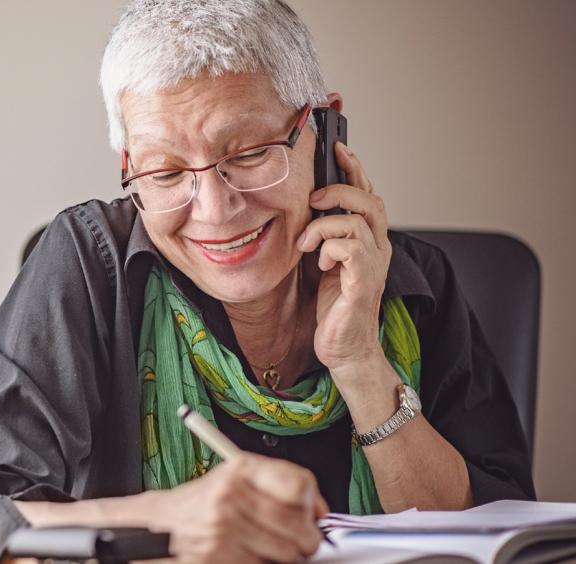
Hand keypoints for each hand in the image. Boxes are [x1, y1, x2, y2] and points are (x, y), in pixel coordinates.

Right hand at [147, 455, 326, 563]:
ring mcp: (224, 527)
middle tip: (302, 541)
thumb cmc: (202, 504)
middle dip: (306, 539)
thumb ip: (276, 488)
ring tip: (269, 547)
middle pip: (298, 523)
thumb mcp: (235, 481)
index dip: (313, 503)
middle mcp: (230, 494)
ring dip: (286, 556)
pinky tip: (250, 554)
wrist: (159, 525)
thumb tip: (319, 511)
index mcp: (239, 469)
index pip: (298, 484)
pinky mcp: (219, 555)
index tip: (313, 515)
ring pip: (286, 551)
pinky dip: (263, 563)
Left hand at [298, 142, 392, 371]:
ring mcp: (374, 264)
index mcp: (368, 240)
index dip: (354, 169)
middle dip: (338, 190)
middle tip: (312, 198)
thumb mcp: (321, 261)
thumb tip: (302, 209)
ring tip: (306, 245)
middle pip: (369, 199)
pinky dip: (328, 249)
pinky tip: (319, 265)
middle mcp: (377, 248)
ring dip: (323, 226)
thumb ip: (320, 235)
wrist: (344, 348)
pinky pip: (350, 247)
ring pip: (357, 220)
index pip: (367, 194)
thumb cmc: (333, 307)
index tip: (336, 148)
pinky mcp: (364, 281)